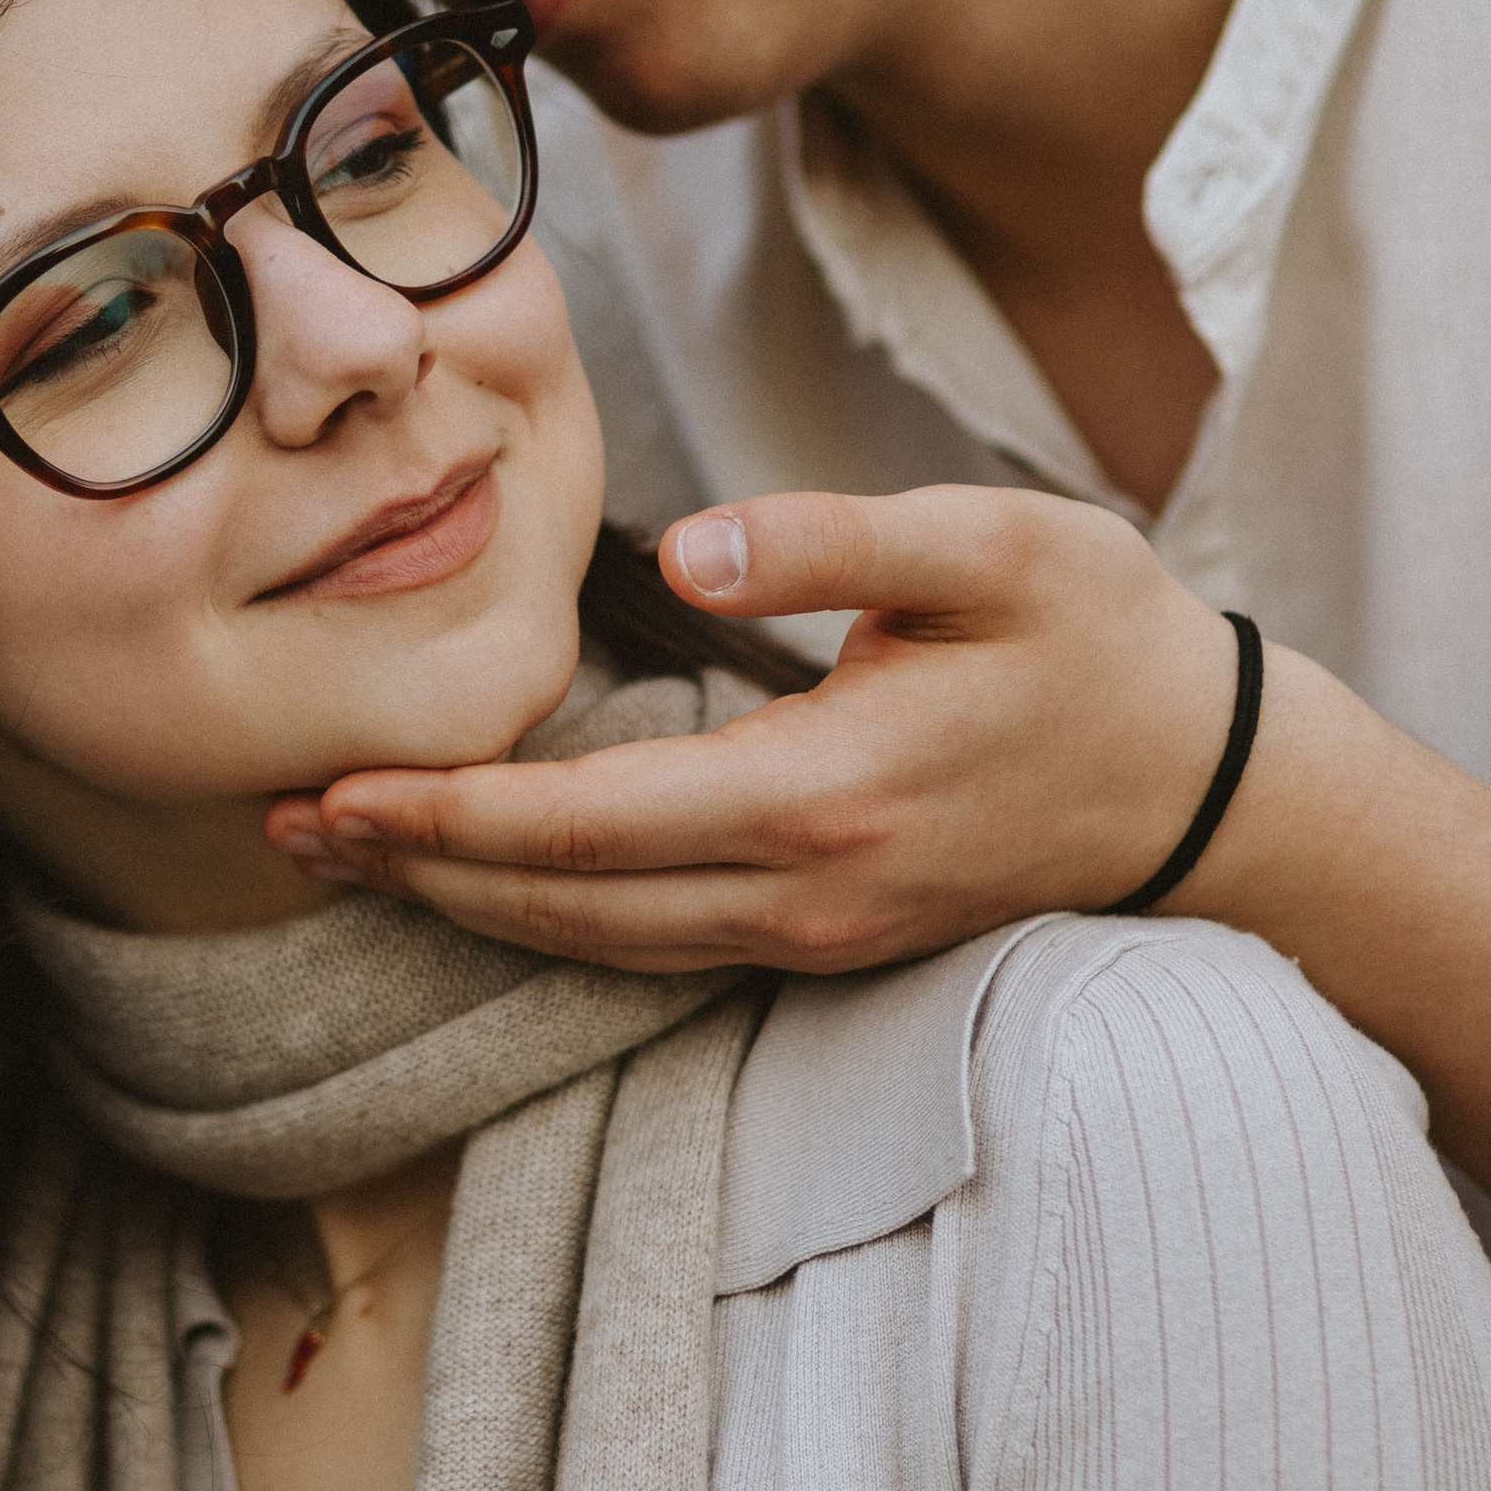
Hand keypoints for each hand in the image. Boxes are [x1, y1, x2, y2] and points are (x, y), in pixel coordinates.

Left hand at [265, 486, 1253, 972]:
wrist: (1207, 783)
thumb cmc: (1100, 638)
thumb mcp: (997, 542)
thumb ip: (832, 541)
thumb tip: (684, 545)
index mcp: (827, 791)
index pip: (594, 822)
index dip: (455, 811)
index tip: (337, 786)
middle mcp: (806, 891)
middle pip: (567, 908)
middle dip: (419, 868)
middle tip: (283, 825)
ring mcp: (817, 934)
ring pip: (601, 946)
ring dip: (467, 903)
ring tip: (349, 851)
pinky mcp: (827, 941)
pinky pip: (652, 949)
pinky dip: (547, 921)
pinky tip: (481, 879)